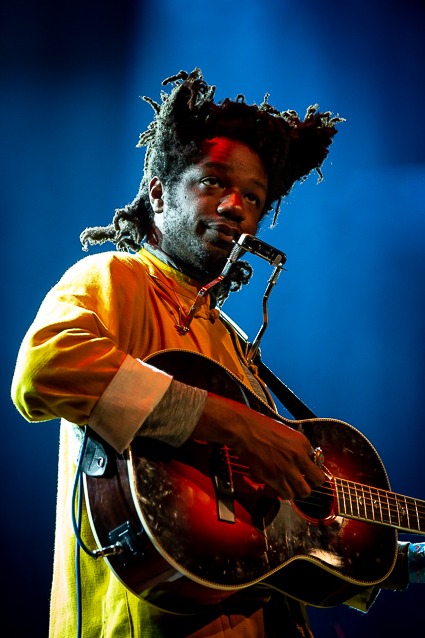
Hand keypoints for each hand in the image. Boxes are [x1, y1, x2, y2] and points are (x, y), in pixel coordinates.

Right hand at [192, 393, 324, 499]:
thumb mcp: (285, 431)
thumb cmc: (260, 427)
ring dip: (299, 491)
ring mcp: (288, 468)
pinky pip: (288, 495)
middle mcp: (299, 456)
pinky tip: (281, 488)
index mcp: (303, 442)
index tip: (302, 468)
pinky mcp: (275, 477)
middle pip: (318, 480)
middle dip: (312, 483)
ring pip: (305, 491)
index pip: (317, 461)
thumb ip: (294, 445)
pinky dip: (286, 494)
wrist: (244, 430)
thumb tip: (299, 455)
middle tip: (305, 482)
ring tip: (292, 487)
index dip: (309, 466)